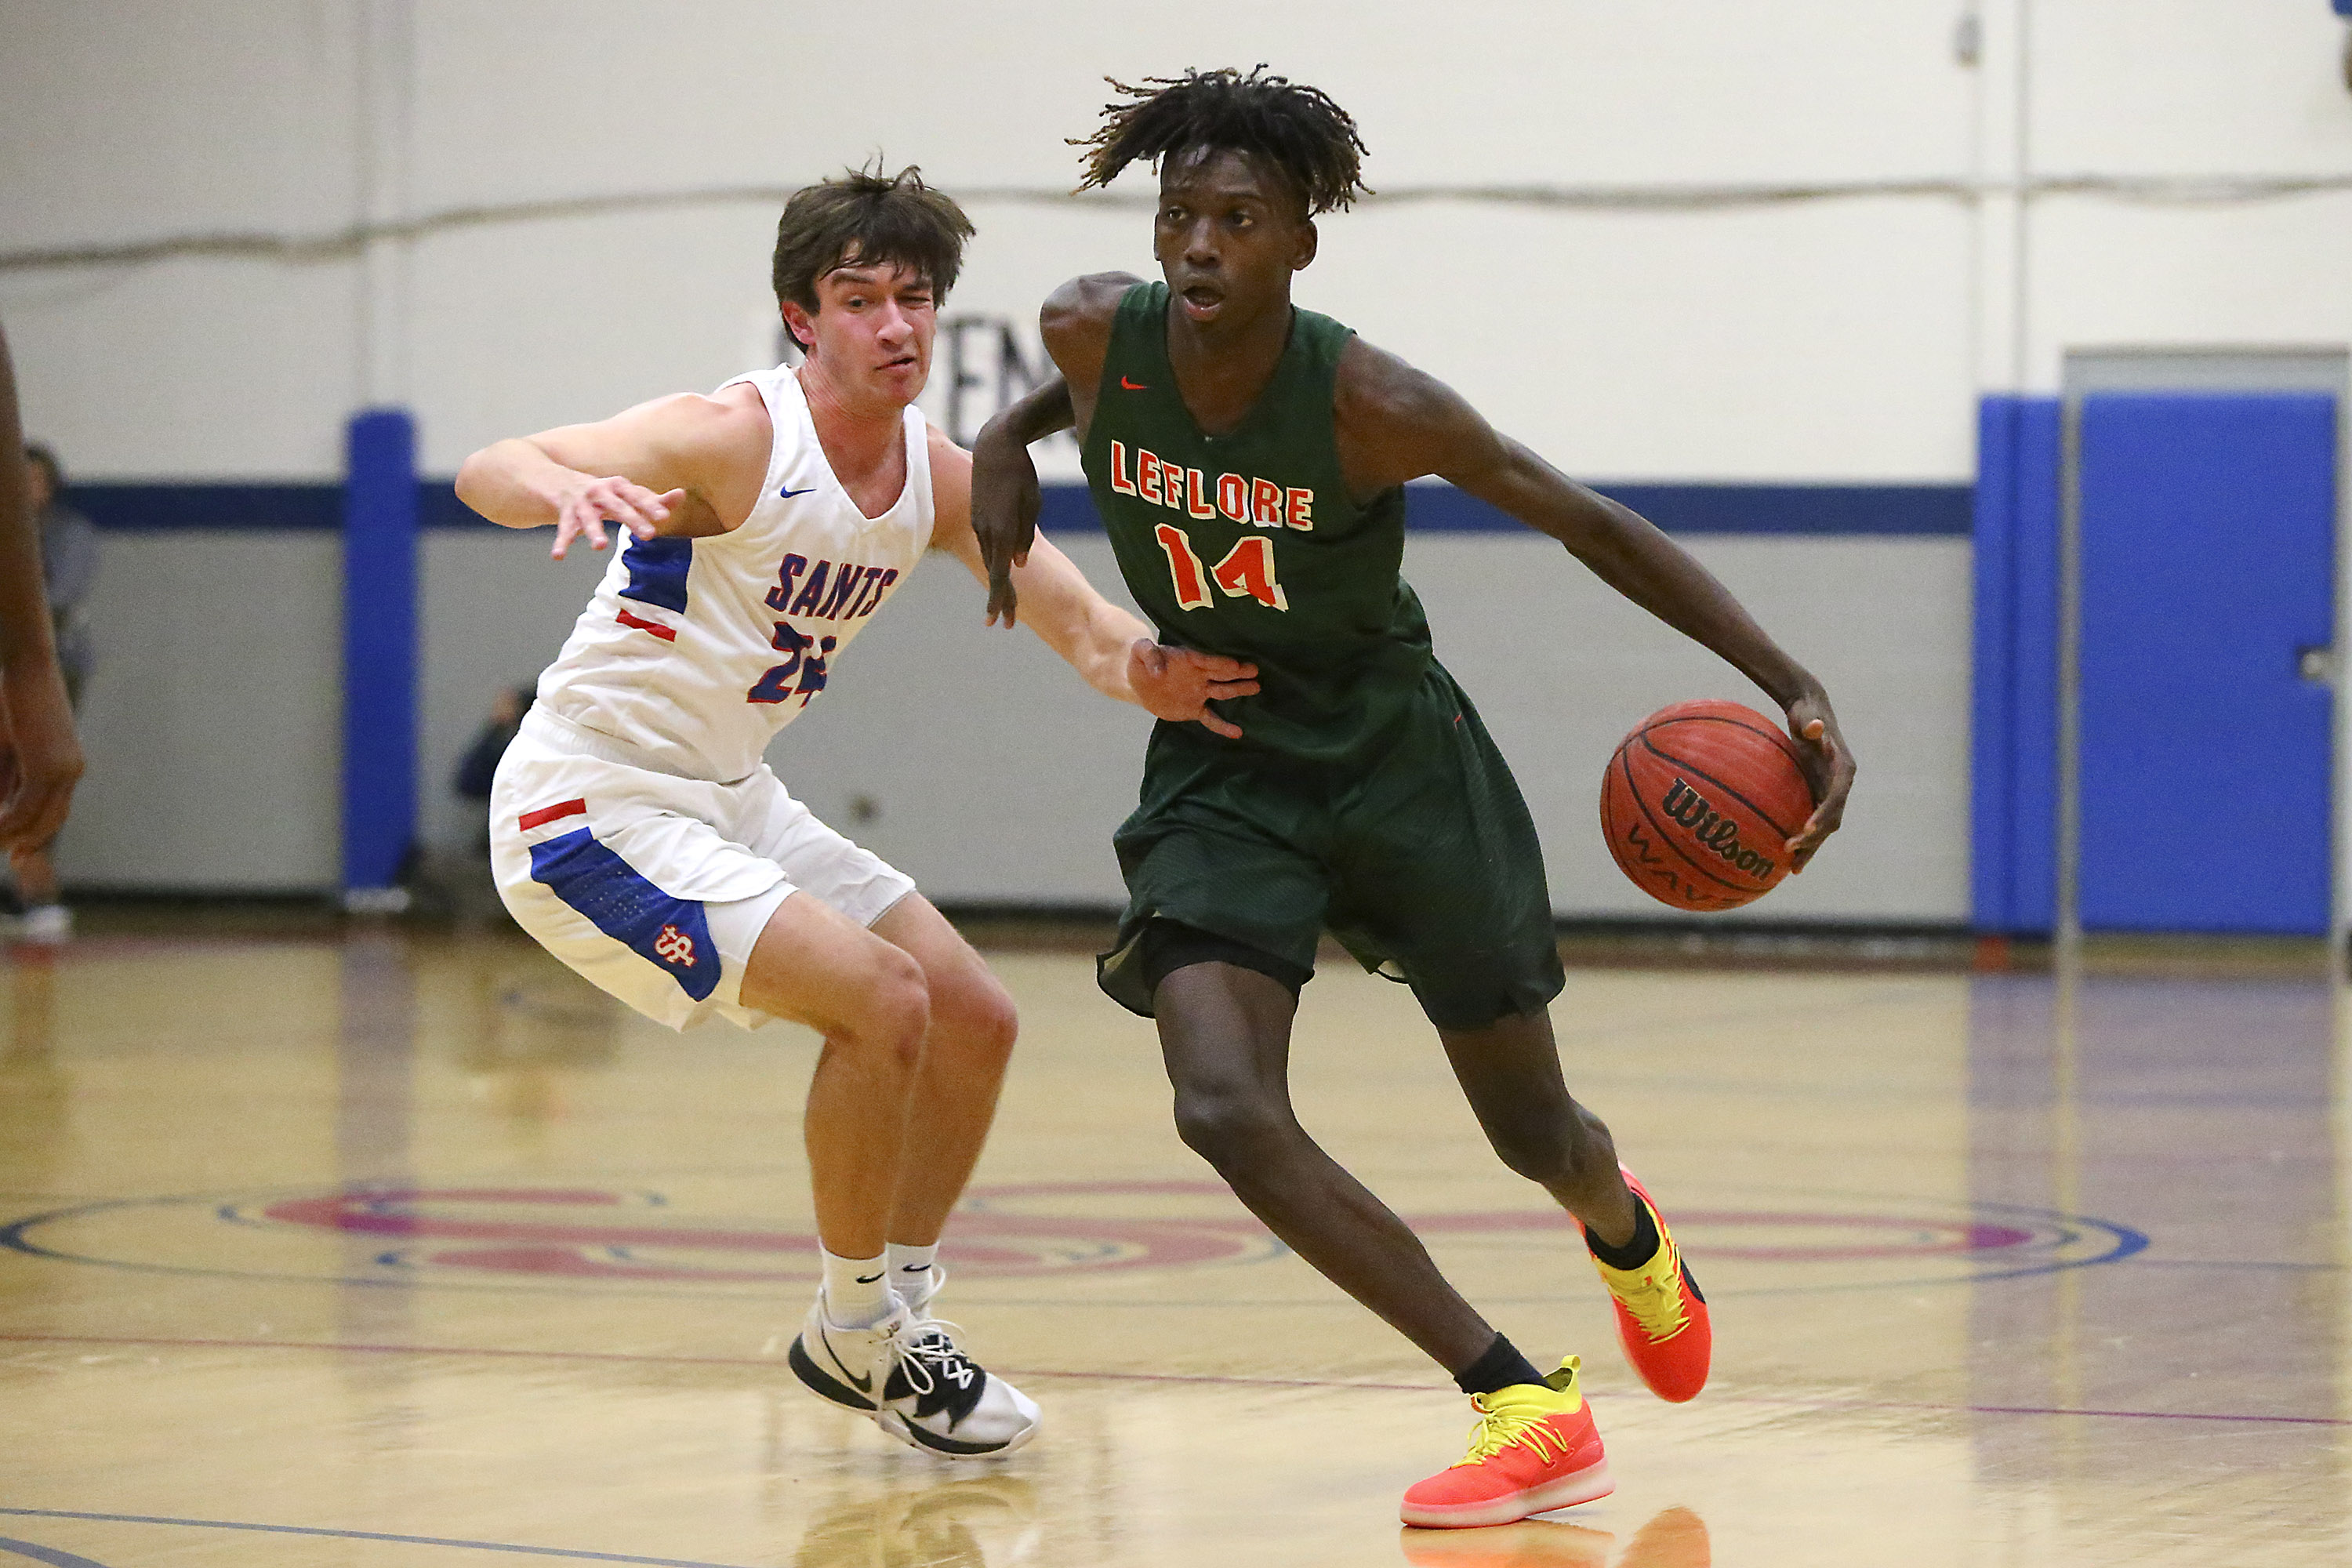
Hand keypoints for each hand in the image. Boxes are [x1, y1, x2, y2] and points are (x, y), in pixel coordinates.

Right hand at [0, 666, 83, 852]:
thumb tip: (3, 801)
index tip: (13, 849)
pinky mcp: (47, 767)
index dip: (33, 833)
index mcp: (66, 766)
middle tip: (9, 857)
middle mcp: (70, 771)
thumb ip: (8, 775)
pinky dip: (6, 822)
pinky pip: (24, 807)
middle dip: (26, 843)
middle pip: (49, 822)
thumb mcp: (7, 745)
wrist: (27, 667)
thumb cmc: (13, 698)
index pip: (53, 811)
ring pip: (36, 819)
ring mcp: (62, 770)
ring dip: (11, 835)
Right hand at [551, 477, 681, 559]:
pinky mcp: (564, 511)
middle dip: (632, 519)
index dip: (650, 505)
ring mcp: (580, 501)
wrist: (554, 479)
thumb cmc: (598, 492)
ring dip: (594, 531)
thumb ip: (651, 499)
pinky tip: (558, 556)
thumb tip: (681, 494)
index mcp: (617, 486)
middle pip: (617, 505)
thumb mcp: (623, 494)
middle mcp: (599, 490)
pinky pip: (563, 528)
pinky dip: (561, 542)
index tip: (665, 517)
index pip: (637, 495)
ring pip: (588, 517)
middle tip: (648, 536)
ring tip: (601, 546)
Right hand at [970, 433, 1040, 626]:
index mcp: (1001, 530)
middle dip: (1001, 599)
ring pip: (990, 559)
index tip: (1001, 622)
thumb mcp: (1032, 505)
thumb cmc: (1022, 474)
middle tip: (1006, 625)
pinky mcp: (978, 516)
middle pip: (994, 573)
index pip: (1000, 574)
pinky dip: (995, 560)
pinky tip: (1002, 570)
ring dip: (998, 582)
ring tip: (1007, 604)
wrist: (997, 446)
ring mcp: (979, 523)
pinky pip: (988, 544)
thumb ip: (1024, 538)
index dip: (1001, 600)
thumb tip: (1018, 564)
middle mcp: (986, 531)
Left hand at [1128, 640, 1259, 739]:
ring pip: (1222, 692)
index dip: (1219, 662)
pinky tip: (1237, 733)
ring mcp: (1199, 692)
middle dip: (1238, 673)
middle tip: (1255, 671)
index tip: (1235, 665)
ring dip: (1238, 690)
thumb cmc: (1141, 660)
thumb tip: (1159, 671)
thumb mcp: (1140, 651)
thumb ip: (1149, 654)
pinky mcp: (1194, 709)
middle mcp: (1199, 675)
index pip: (1206, 660)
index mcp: (1188, 659)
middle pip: (1221, 674)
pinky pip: (1211, 718)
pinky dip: (1222, 726)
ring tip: (1256, 688)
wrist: (1138, 680)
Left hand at [1780, 687, 1853, 870]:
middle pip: (1832, 818)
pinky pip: (1813, 820)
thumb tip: (1814, 727)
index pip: (1835, 797)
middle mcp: (1841, 784)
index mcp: (1843, 769)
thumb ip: (1811, 724)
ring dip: (1811, 847)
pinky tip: (1787, 855)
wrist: (1811, 710)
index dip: (1823, 815)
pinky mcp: (1820, 793)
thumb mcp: (1808, 715)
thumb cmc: (1808, 712)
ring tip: (1793, 868)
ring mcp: (1831, 791)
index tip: (1806, 830)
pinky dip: (1804, 837)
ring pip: (1825, 826)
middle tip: (1792, 855)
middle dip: (1815, 839)